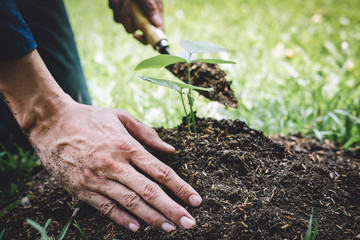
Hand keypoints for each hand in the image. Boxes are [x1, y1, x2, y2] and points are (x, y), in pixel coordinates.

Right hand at [29, 100, 201, 232]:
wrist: (51, 124)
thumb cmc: (90, 118)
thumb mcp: (121, 116)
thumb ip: (147, 133)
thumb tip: (171, 151)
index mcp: (127, 146)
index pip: (161, 171)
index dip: (181, 187)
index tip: (196, 200)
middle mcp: (115, 164)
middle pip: (150, 191)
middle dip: (172, 209)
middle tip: (190, 222)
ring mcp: (98, 179)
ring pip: (130, 203)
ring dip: (152, 218)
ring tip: (170, 228)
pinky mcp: (81, 189)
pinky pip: (105, 207)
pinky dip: (122, 219)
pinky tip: (138, 228)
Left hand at [109, 0, 162, 43]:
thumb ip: (152, 8)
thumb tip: (157, 24)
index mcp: (152, 16)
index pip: (151, 34)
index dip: (145, 39)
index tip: (137, 35)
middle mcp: (141, 17)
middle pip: (132, 30)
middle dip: (128, 21)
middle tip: (129, 11)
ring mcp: (129, 15)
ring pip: (122, 22)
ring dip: (122, 10)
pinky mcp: (119, 11)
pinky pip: (115, 15)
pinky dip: (117, 5)